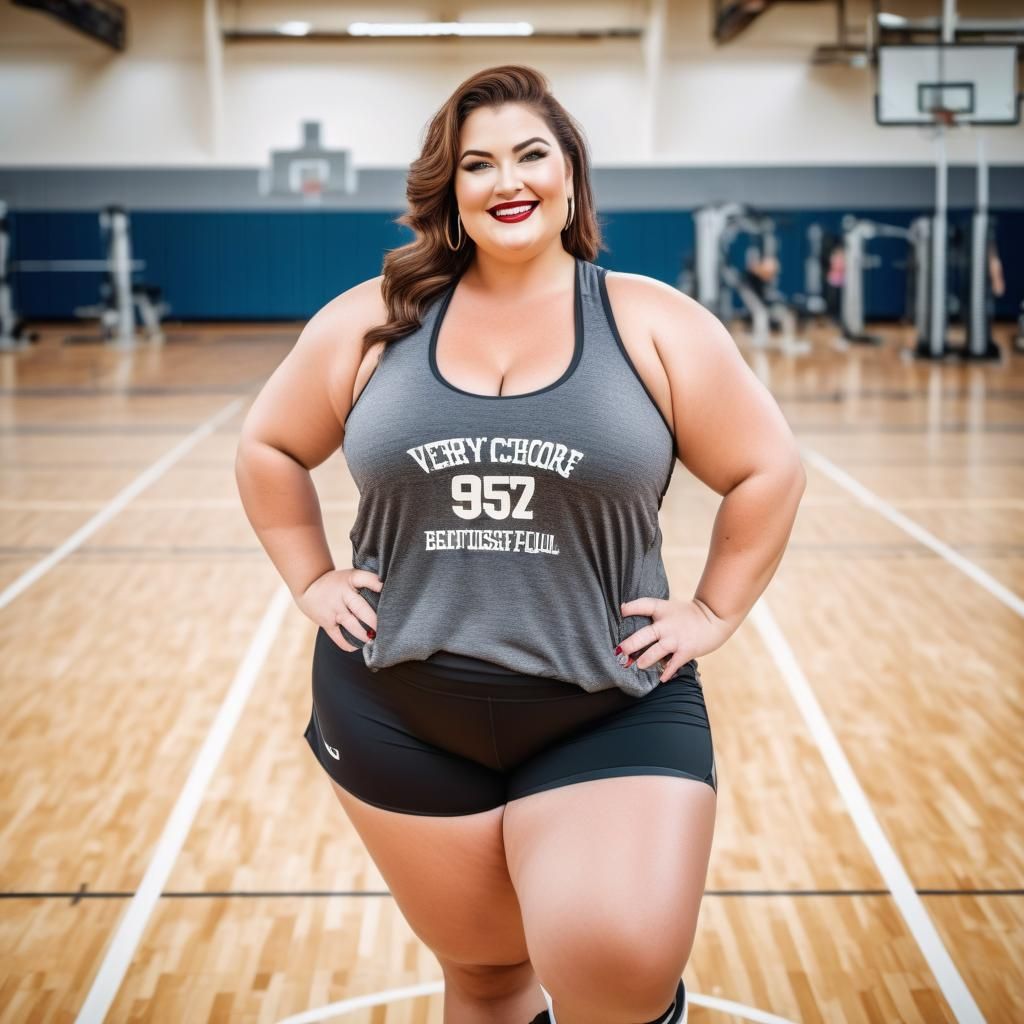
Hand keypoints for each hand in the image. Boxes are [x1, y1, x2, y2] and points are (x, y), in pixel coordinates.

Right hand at [296, 567, 383, 651]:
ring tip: (374, 639)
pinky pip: (338, 637)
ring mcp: (334, 610)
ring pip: (351, 624)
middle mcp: (342, 595)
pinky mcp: (327, 623)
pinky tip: (359, 645)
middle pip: (360, 608)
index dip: (376, 583)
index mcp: (350, 580)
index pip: (365, 579)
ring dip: (364, 634)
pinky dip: (349, 644)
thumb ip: (368, 582)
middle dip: (373, 620)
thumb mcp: (351, 576)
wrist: (308, 586)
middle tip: (384, 628)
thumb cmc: (338, 583)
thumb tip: (389, 592)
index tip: (384, 588)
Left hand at [617, 596, 732, 683]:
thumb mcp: (669, 608)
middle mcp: (666, 624)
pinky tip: (662, 678)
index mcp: (662, 610)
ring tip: (639, 665)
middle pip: (644, 634)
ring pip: (656, 651)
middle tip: (621, 651)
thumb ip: (654, 614)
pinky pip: (673, 664)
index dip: (632, 608)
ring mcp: (676, 639)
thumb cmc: (688, 614)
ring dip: (646, 660)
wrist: (715, 617)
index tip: (622, 611)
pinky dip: (667, 672)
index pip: (644, 605)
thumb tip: (629, 618)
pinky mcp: (686, 651)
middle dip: (631, 644)